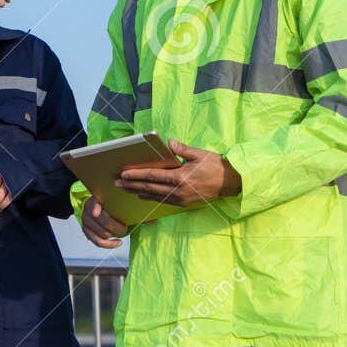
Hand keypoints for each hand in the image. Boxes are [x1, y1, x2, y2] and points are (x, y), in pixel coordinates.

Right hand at [80, 198, 127, 247]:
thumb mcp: (117, 200)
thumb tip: (137, 206)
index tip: (96, 213)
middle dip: (115, 227)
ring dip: (114, 234)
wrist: (106, 209)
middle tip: (125, 227)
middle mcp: (87, 210)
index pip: (93, 204)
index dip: (94, 208)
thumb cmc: (114, 204)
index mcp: (94, 199)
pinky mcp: (87, 232)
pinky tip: (119, 242)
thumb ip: (123, 202)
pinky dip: (110, 244)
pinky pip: (99, 242)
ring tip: (123, 231)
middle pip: (101, 222)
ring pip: (101, 233)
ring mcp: (86, 222)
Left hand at [115, 140, 240, 206]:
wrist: (229, 183)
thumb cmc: (214, 166)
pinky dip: (150, 198)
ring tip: (125, 190)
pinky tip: (142, 196)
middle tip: (117, 184)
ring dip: (138, 193)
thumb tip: (168, 143)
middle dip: (132, 186)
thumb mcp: (199, 154)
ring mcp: (180, 199)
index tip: (124, 175)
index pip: (153, 176)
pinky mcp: (183, 203)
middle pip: (150, 189)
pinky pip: (163, 201)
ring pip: (154, 196)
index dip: (137, 176)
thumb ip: (182, 149)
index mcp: (180, 177)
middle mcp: (177, 191)